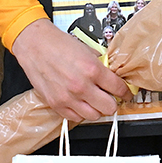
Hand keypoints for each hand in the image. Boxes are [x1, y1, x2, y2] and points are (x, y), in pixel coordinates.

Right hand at [10, 18, 128, 121]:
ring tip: (95, 101)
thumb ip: (100, 65)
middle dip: (113, 102)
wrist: (34, 44)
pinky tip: (81, 103)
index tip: (126, 93)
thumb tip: (112, 75)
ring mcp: (68, 98)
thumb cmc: (57, 44)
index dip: (126, 92)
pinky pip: (75, 118)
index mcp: (92, 70)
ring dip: (97, 109)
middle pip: (109, 107)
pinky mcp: (56, 104)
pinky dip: (81, 113)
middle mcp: (81, 86)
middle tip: (111, 97)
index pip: (119, 89)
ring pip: (94, 116)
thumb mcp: (87, 49)